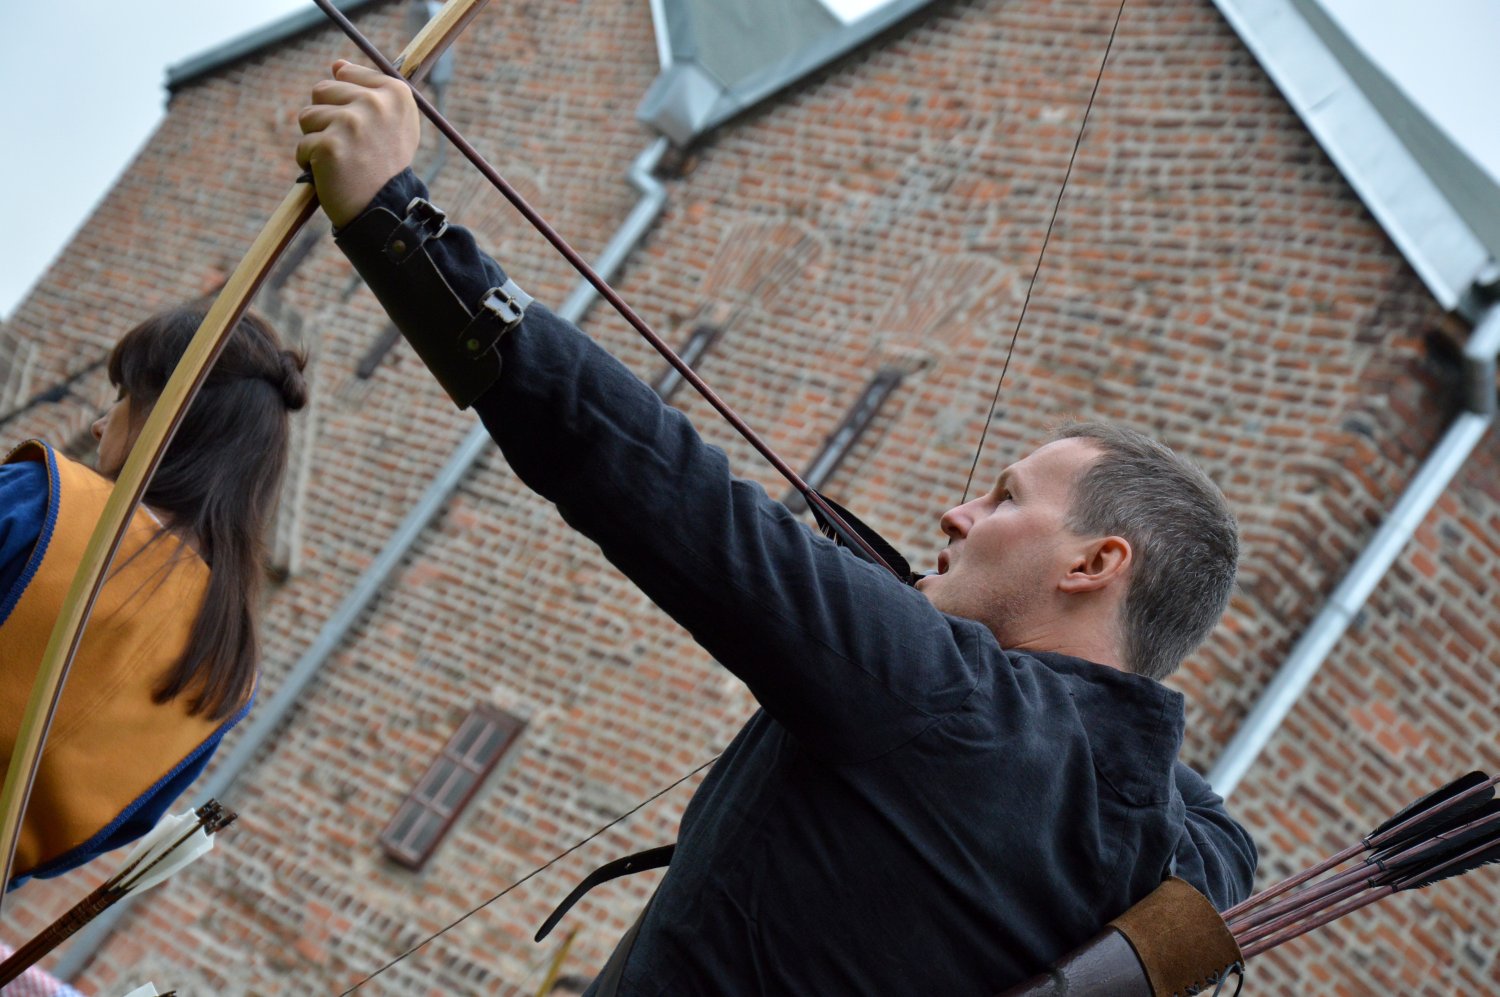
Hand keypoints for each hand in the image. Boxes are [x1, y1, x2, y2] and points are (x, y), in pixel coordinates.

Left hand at [296, 60, 420, 228]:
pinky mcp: (331, 144)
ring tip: (341, 161)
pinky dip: (311, 164)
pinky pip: (303, 145)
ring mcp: (353, 123)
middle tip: (351, 147)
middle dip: (327, 119)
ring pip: (307, 116)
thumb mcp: (392, 124)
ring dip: (316, 140)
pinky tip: (333, 175)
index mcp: (396, 93)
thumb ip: (369, 90)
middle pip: (322, 90)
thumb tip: (337, 65)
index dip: (347, 103)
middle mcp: (376, 103)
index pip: (347, 75)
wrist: (384, 211)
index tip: (363, 129)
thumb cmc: (385, 167)